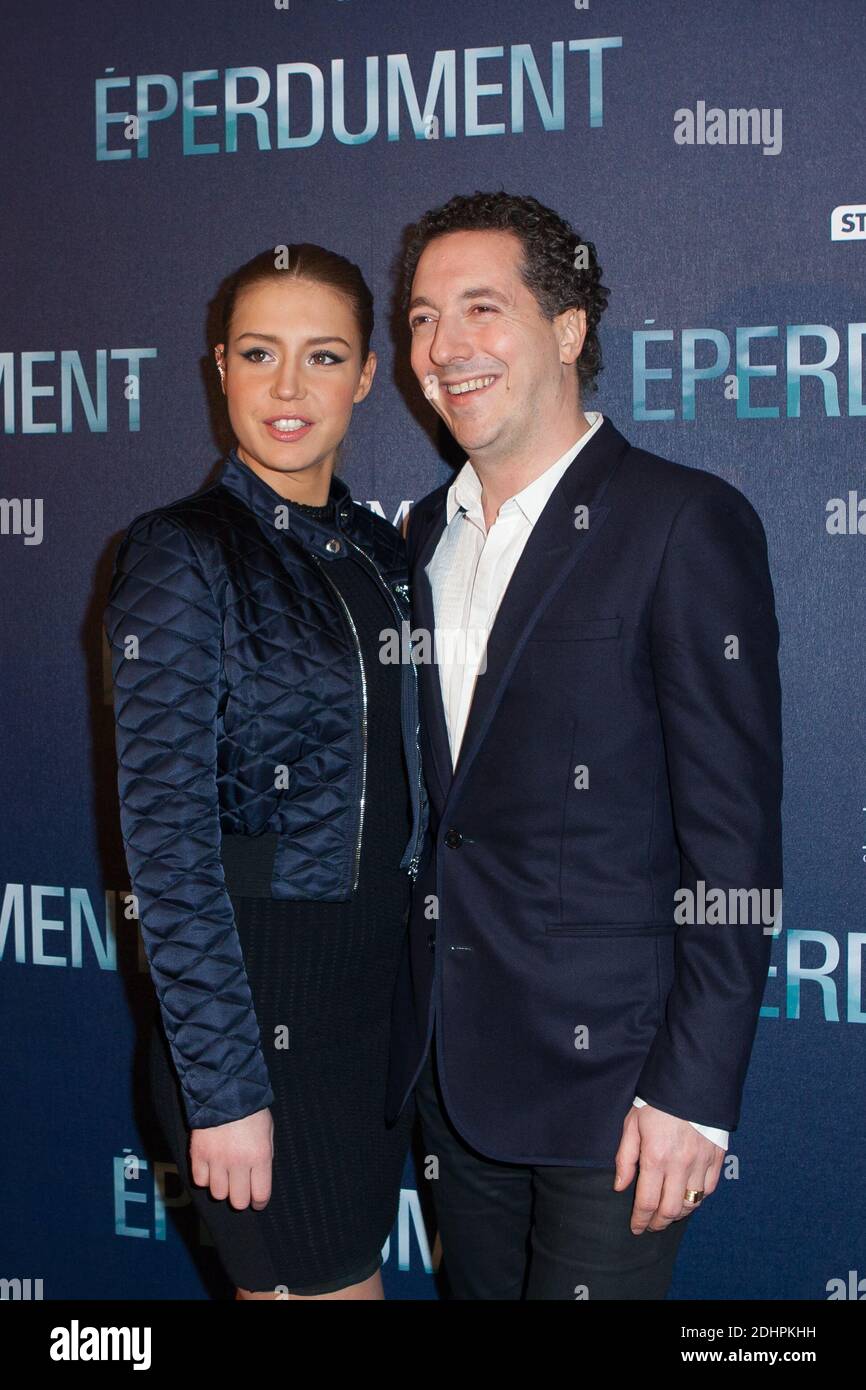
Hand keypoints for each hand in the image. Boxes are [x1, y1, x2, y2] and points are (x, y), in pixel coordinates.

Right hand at [190, 1108, 273, 1209]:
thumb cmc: (251, 1111)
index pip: (260, 1195)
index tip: (257, 1201)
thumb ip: (264, 1156)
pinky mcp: (198, 1155)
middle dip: (241, 1198)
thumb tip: (259, 1178)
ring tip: (225, 1175)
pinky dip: (205, 1178)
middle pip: (238, 1201)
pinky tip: (211, 1168)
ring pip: (218, 1194)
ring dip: (222, 1187)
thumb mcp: (268, 1131)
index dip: (259, 1202)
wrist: (224, 1090)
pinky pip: (200, 1181)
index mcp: (259, 1156)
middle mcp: (238, 1162)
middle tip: (240, 1188)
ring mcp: (216, 1159)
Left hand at [613, 1103, 723, 1233]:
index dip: (640, 1220)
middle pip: (671, 1210)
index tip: (636, 1227)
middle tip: (651, 1225)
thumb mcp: (632, 1124)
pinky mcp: (716, 1158)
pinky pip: (709, 1190)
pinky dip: (698, 1198)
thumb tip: (620, 1186)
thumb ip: (625, 1158)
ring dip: (679, 1214)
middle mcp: (680, 1165)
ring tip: (668, 1213)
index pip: (647, 1202)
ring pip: (692, 1203)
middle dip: (659, 1223)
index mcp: (655, 1157)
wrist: (690, 1082)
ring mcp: (701, 1163)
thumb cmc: (656, 1102)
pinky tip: (688, 1197)